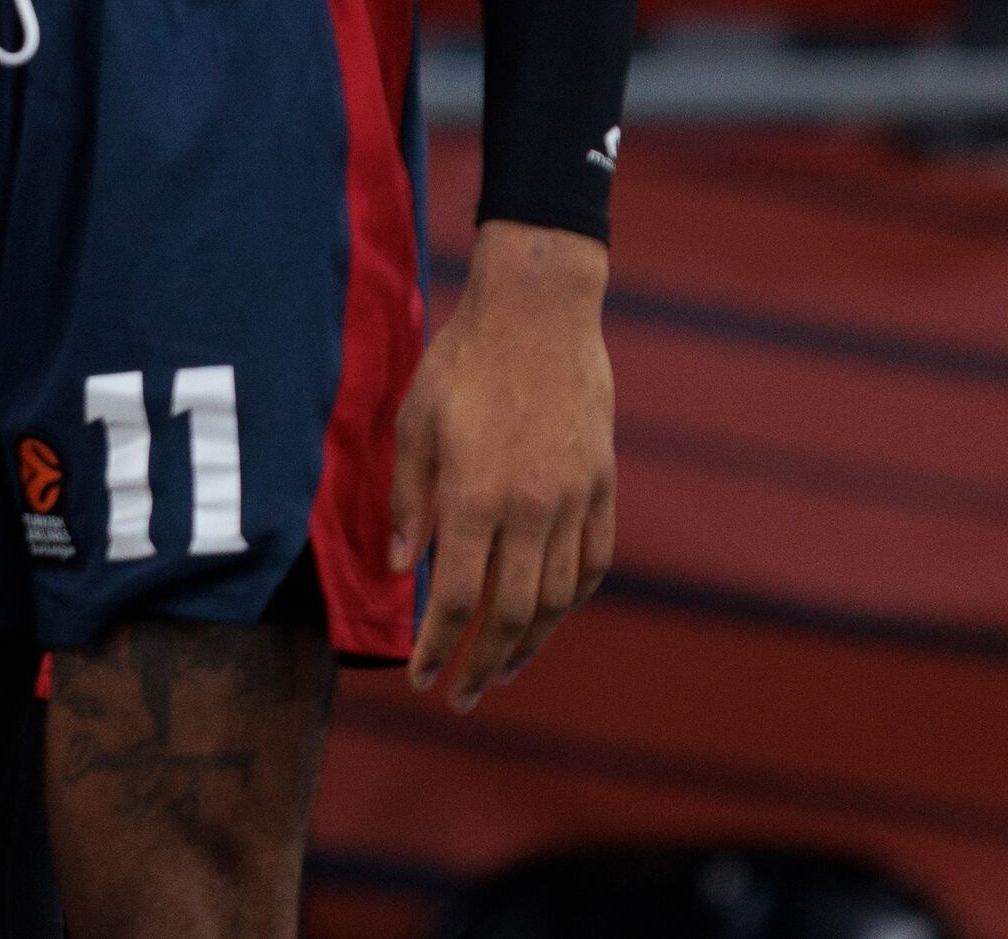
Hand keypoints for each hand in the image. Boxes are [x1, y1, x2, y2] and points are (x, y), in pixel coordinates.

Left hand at [391, 218, 614, 707]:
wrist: (539, 313)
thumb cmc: (464, 362)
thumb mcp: (415, 423)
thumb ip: (410, 501)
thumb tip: (404, 569)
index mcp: (475, 496)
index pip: (454, 596)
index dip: (437, 646)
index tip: (421, 680)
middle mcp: (530, 508)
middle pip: (512, 613)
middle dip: (483, 662)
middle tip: (462, 695)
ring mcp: (574, 498)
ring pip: (560, 597)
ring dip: (532, 643)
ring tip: (504, 666)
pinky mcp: (603, 484)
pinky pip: (595, 560)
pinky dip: (574, 596)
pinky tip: (553, 613)